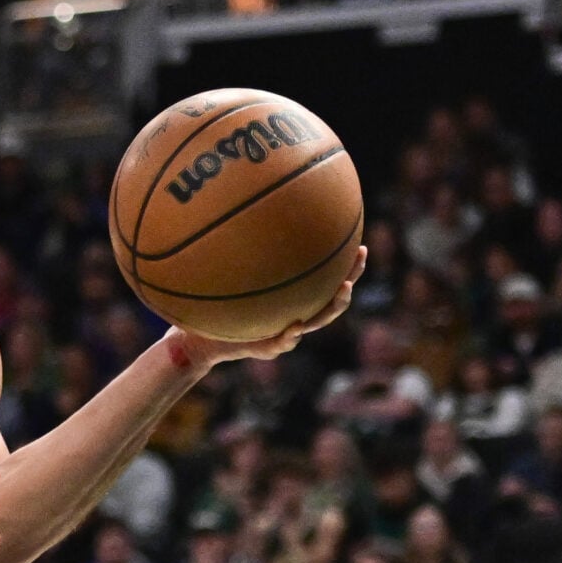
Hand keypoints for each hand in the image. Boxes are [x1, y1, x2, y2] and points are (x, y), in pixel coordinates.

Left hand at [173, 246, 366, 371]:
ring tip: (343, 291)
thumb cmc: (216, 303)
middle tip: (357, 265)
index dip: (347, 267)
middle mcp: (295, 314)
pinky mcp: (266, 349)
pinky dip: (288, 337)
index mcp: (292, 298)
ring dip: (331, 308)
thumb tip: (239, 213)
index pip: (325, 280)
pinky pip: (281, 344)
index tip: (360, 247)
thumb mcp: (226, 276)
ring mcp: (284, 334)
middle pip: (332, 300)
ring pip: (316, 322)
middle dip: (348, 284)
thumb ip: (236, 254)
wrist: (201, 337)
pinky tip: (294, 328)